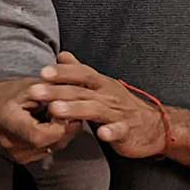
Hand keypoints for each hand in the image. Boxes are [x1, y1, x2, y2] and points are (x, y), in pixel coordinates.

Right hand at [0, 78, 73, 164]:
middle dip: (67, 126)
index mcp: (9, 122)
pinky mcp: (22, 160)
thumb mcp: (26, 87)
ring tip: (56, 116)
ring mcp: (17, 155)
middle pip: (53, 143)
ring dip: (62, 132)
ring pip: (55, 148)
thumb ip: (50, 93)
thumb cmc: (3, 96)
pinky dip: (54, 139)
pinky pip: (48, 151)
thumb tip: (73, 100)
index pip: (44, 135)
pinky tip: (49, 126)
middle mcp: (11, 144)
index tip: (63, 110)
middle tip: (66, 110)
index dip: (60, 123)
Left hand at [30, 52, 170, 158]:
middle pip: (81, 91)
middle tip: (36, 91)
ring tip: (56, 110)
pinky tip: (101, 134)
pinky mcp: (127, 131)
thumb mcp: (101, 85)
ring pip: (96, 109)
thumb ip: (80, 71)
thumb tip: (62, 55)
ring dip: (75, 109)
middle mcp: (109, 95)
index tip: (43, 72)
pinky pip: (119, 130)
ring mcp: (119, 113)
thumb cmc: (121, 105)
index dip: (63, 72)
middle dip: (57, 91)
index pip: (82, 74)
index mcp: (102, 84)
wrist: (153, 125)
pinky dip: (111, 132)